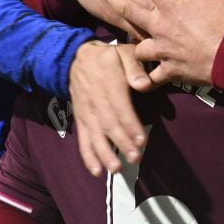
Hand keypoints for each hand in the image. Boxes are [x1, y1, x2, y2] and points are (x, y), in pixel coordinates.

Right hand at [68, 40, 153, 175]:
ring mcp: (86, 111)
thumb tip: (144, 85)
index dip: (130, 124)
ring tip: (116, 168)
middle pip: (108, 124)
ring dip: (104, 153)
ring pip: (95, 134)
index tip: (141, 140)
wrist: (78, 58)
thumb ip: (134, 67)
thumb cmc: (109, 57)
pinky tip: (97, 171)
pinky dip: (88, 156)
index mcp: (108, 81)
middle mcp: (95, 99)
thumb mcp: (123, 53)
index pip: (120, 106)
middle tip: (135, 158)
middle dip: (121, 143)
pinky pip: (83, 139)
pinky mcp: (81, 120)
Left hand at [118, 0, 223, 86]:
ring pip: (136, 45)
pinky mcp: (167, 70)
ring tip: (132, 41)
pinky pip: (150, 78)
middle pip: (127, 7)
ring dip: (133, 43)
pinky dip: (145, 80)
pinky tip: (140, 81)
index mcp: (170, 5)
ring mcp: (161, 49)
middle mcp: (159, 25)